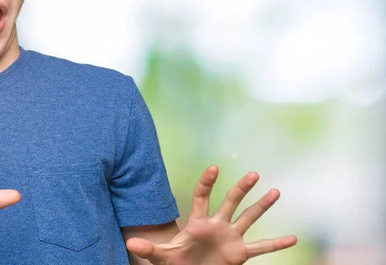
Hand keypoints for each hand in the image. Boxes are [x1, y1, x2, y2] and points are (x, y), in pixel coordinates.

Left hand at [126, 166, 296, 264]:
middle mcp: (217, 225)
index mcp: (197, 222)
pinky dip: (276, 244)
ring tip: (275, 192)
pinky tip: (292, 238)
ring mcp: (230, 238)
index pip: (202, 197)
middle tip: (254, 174)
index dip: (207, 183)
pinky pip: (261, 248)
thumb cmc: (174, 262)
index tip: (213, 168)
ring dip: (261, 206)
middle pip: (231, 202)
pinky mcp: (239, 254)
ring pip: (249, 218)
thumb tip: (131, 245)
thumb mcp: (160, 257)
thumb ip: (148, 250)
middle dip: (241, 189)